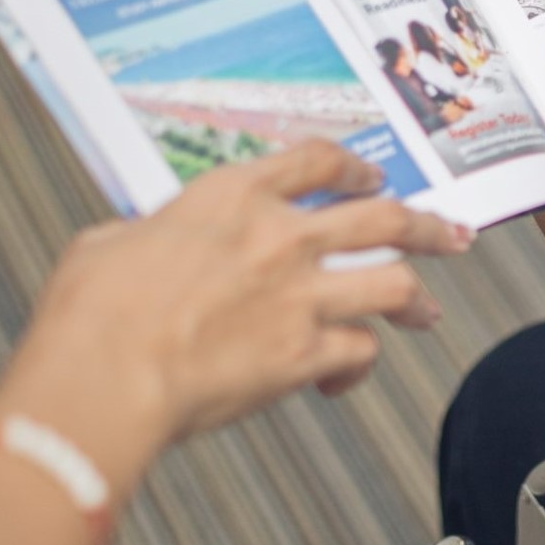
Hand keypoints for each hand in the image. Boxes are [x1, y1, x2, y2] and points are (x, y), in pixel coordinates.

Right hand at [0, 141, 470, 485]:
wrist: (106, 372)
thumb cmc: (93, 313)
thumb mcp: (113, 242)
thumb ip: (158, 234)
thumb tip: (152, 241)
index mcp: (231, 197)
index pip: (315, 163)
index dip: (354, 169)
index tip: (372, 178)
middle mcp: (280, 237)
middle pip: (383, 218)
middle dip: (426, 226)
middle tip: (450, 235)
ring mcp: (300, 296)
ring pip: (393, 284)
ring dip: (415, 300)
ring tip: (425, 314)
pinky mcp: (306, 355)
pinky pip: (359, 354)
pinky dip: (355, 369)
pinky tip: (337, 381)